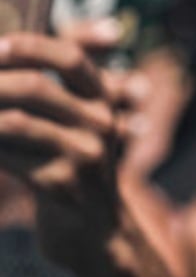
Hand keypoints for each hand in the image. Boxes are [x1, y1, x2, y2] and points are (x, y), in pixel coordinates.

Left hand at [0, 32, 119, 264]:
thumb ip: (54, 93)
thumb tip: (0, 57)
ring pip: (16, 122)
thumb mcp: (76, 124)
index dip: (32, 47)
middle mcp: (100, 122)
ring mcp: (83, 154)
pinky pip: (7, 157)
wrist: (94, 229)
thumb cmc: (70, 165)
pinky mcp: (61, 184)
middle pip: (36, 87)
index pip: (71, 59)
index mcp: (103, 99)